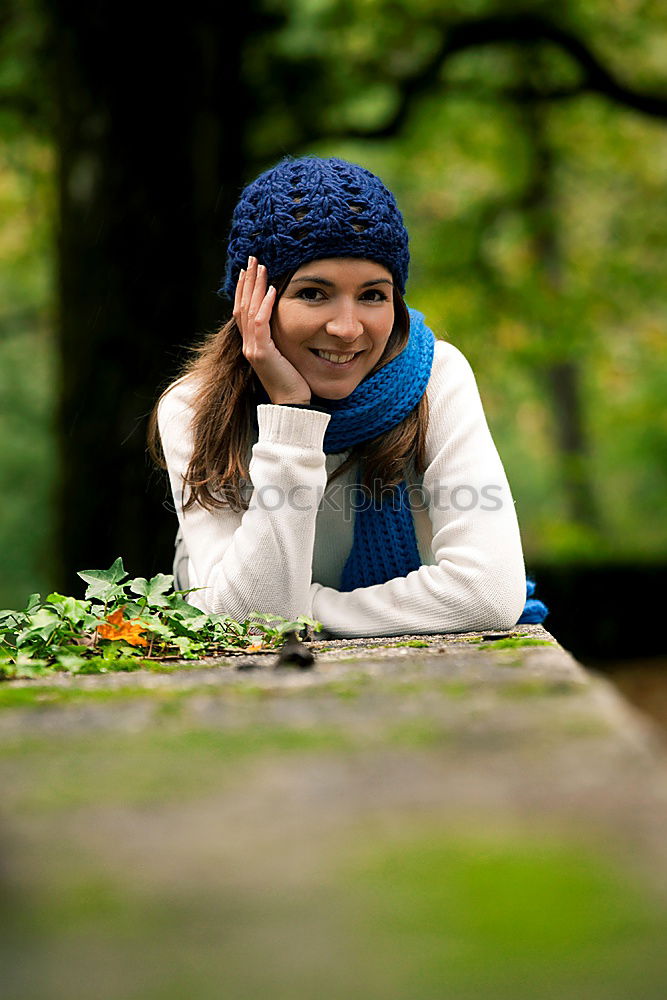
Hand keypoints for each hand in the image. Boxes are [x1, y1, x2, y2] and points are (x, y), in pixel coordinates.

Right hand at [234, 256, 311, 404]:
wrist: (292, 405)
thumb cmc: (293, 382)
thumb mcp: (285, 355)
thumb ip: (280, 339)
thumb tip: (286, 322)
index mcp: (252, 345)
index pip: (243, 311)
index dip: (244, 290)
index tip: (249, 271)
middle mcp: (248, 345)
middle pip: (242, 306)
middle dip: (247, 281)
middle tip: (253, 259)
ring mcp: (252, 349)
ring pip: (248, 311)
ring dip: (255, 287)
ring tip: (261, 268)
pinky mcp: (261, 354)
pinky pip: (260, 324)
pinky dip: (264, 306)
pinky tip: (271, 290)